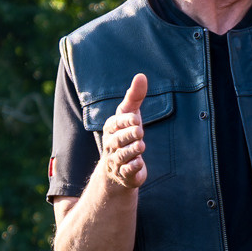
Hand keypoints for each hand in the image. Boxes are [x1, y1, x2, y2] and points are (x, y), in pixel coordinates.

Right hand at [100, 74, 149, 190]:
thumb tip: (141, 75)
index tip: (137, 118)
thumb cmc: (126, 134)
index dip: (126, 121)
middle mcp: (111, 144)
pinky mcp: (125, 175)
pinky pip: (127, 171)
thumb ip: (134, 96)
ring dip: (132, 150)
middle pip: (118, 139)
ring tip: (141, 146)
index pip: (116, 123)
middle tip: (139, 131)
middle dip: (129, 135)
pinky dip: (133, 167)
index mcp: (111, 128)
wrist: (118, 168)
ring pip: (123, 155)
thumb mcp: (130, 115)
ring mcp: (116, 160)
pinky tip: (139, 163)